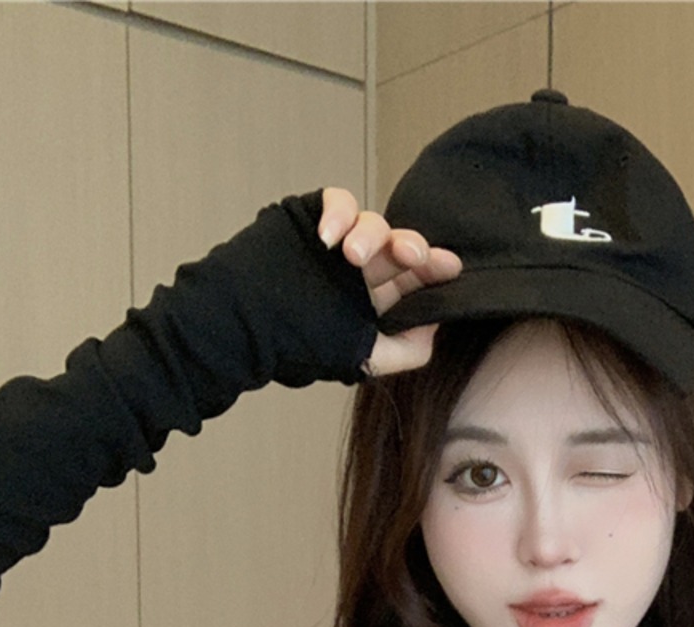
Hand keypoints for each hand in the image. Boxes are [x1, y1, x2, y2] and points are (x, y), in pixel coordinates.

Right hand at [318, 187, 462, 377]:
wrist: (244, 326)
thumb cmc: (299, 345)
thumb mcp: (364, 359)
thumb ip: (408, 350)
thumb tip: (436, 323)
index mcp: (379, 297)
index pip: (416, 277)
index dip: (435, 267)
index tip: (449, 266)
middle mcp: (364, 267)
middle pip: (399, 244)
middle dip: (411, 246)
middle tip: (410, 254)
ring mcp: (340, 240)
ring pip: (371, 221)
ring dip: (369, 234)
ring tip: (351, 255)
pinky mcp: (313, 216)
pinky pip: (337, 200)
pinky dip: (338, 212)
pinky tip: (328, 237)